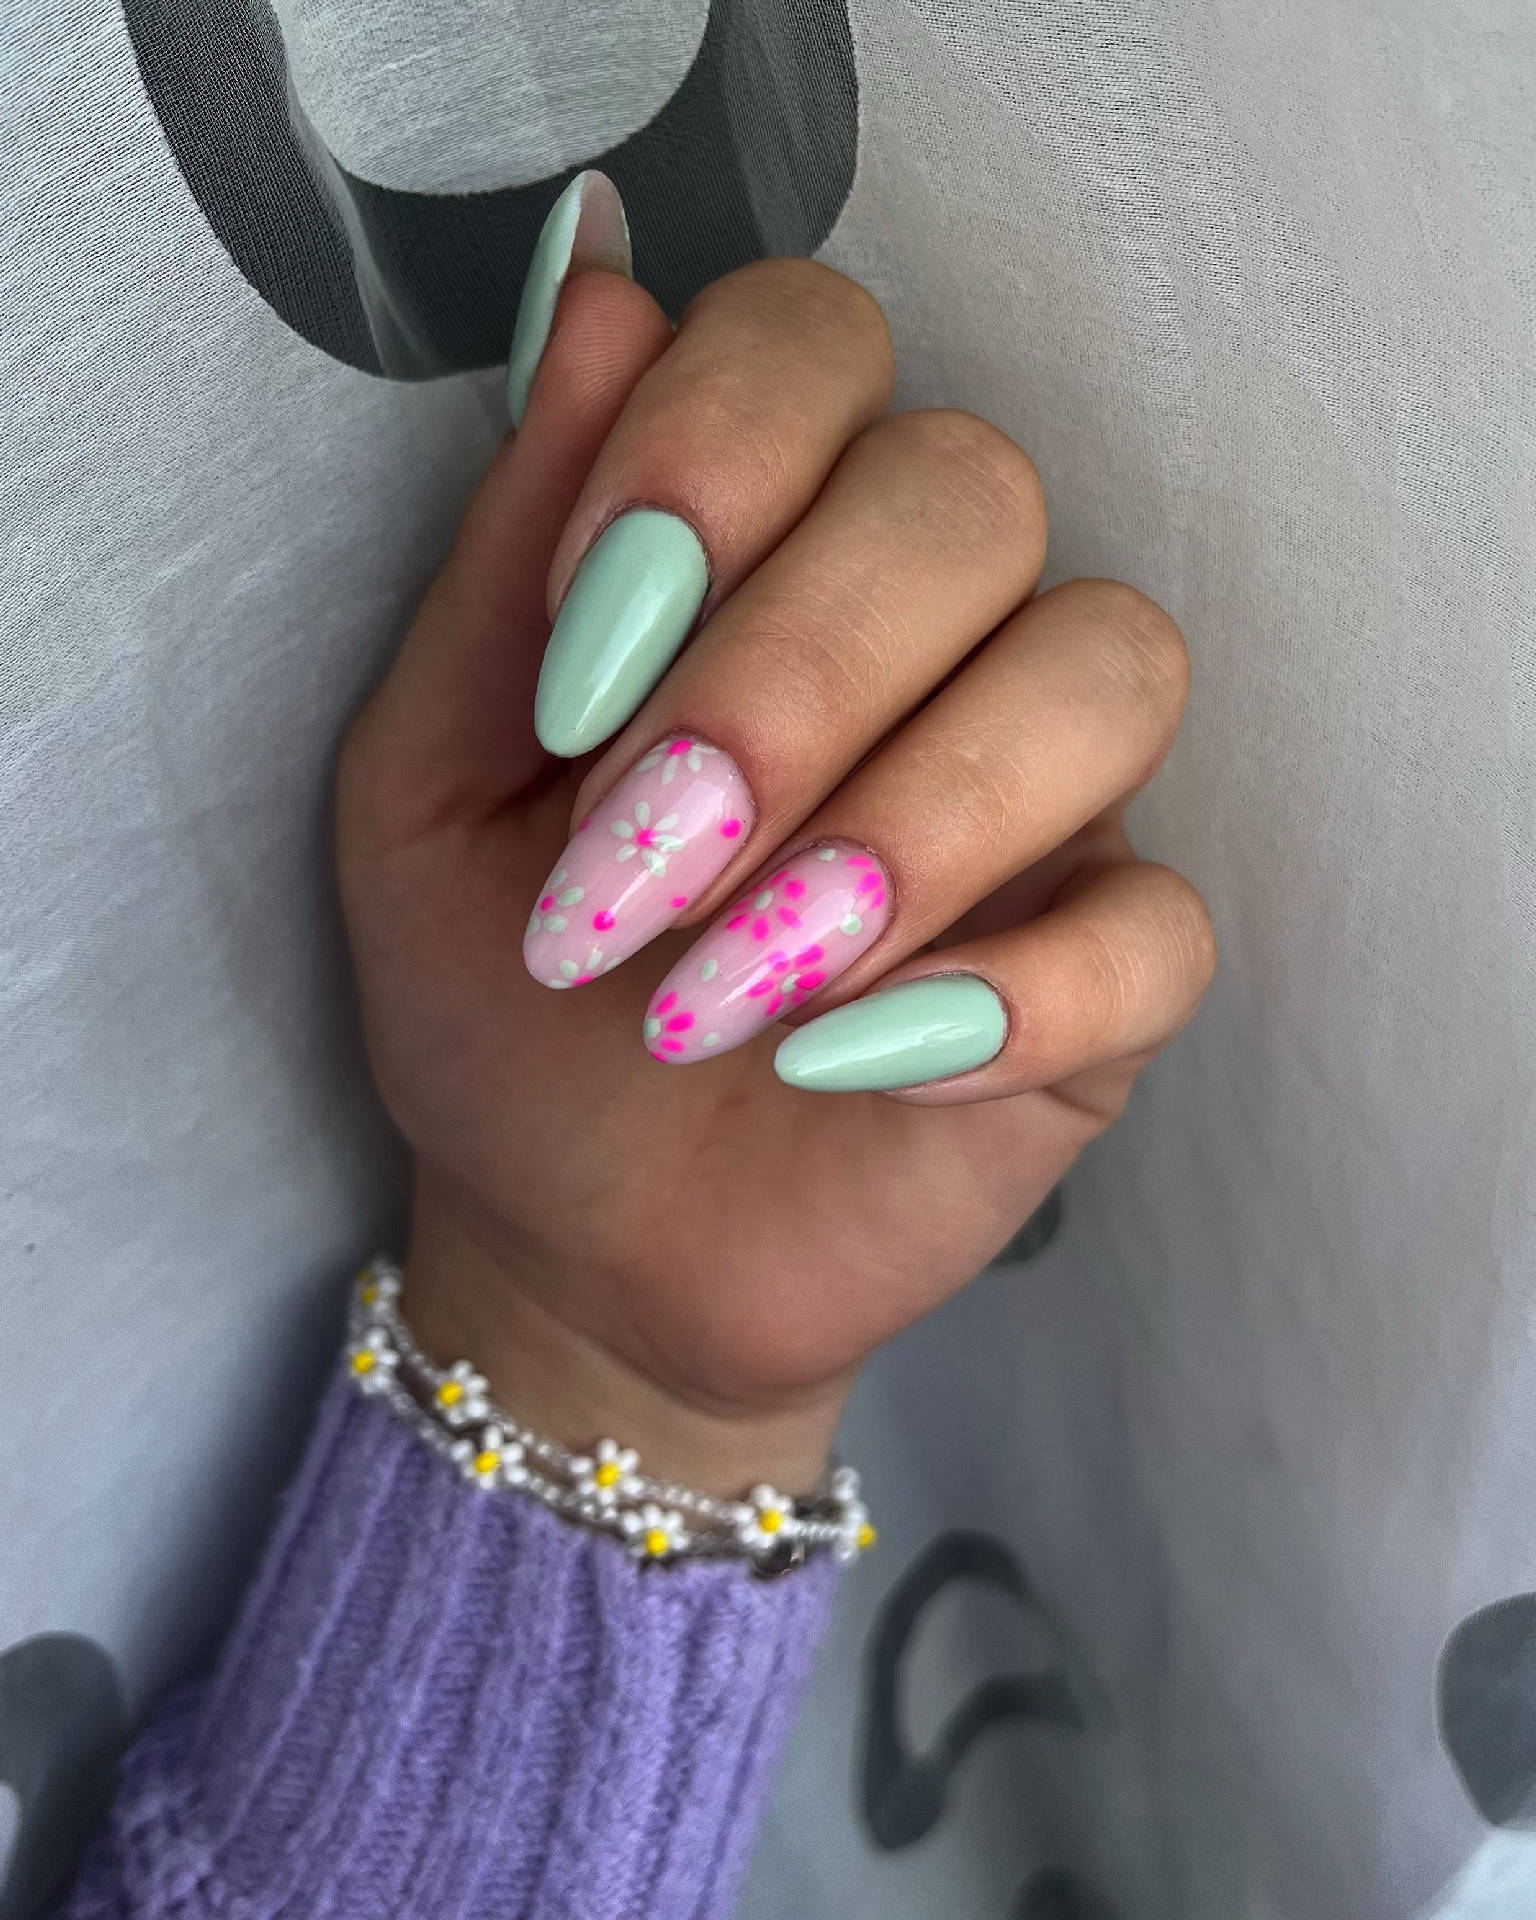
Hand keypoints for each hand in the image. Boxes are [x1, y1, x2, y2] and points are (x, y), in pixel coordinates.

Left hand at [336, 250, 1214, 1494]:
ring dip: (909, 822)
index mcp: (768, 544)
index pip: (819, 345)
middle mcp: (933, 635)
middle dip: (790, 673)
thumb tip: (593, 278)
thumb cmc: (499, 989)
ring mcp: (1039, 801)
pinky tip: (845, 1064)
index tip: (575, 655)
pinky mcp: (1103, 980)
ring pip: (1109, 667)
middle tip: (635, 858)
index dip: (709, 458)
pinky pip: (1159, 929)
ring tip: (730, 988)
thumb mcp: (428, 772)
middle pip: (973, 492)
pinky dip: (1009, 997)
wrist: (572, 1233)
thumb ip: (509, 550)